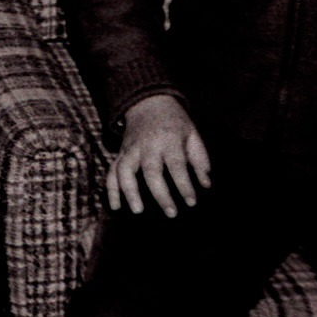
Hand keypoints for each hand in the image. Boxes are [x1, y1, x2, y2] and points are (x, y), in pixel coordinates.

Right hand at [108, 93, 211, 216]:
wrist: (147, 103)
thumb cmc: (174, 122)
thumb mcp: (192, 134)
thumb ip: (199, 159)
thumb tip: (206, 184)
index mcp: (168, 140)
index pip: (176, 165)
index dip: (184, 184)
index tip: (191, 202)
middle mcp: (147, 145)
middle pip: (150, 171)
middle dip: (160, 194)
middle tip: (171, 213)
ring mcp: (130, 150)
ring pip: (124, 171)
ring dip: (129, 192)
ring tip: (137, 211)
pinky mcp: (120, 153)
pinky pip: (111, 171)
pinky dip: (110, 189)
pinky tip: (114, 206)